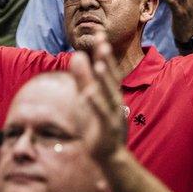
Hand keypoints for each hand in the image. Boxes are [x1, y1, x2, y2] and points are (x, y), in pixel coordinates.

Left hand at [71, 34, 127, 163]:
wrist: (111, 157)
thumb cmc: (100, 127)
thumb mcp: (89, 99)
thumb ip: (83, 79)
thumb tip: (77, 55)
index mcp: (111, 94)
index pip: (108, 69)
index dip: (103, 53)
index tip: (98, 34)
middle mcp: (115, 102)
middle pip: (112, 78)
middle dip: (107, 60)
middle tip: (102, 42)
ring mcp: (114, 116)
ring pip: (110, 95)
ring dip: (105, 80)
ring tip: (99, 65)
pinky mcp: (107, 130)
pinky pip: (102, 115)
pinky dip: (96, 104)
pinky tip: (87, 94)